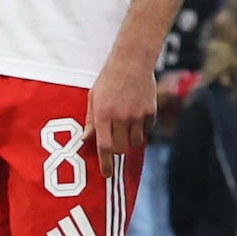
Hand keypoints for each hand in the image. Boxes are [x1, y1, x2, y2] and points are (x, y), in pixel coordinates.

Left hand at [83, 48, 156, 166]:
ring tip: (126, 126)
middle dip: (118, 150)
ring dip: (131, 139)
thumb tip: (85, 139)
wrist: (132, 61)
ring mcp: (137, 115)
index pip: (104, 147)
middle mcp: (120, 118)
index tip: (107, 174)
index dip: (106, 164)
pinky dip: (142, 127)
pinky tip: (137, 114)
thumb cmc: (109, 79)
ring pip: (136, 141)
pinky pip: (147, 129)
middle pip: (121, 148)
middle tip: (116, 143)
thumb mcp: (93, 97)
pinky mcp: (150, 111)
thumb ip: (91, 120)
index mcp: (103, 115)